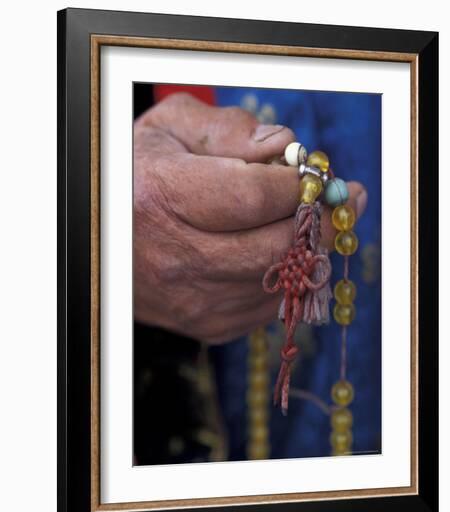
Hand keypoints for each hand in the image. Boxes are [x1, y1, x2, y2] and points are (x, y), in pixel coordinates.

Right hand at [134, 93, 366, 342]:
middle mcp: (176, 258)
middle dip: (321, 223)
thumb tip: (284, 148)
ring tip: (317, 223)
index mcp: (161, 198)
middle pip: (274, 248)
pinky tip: (284, 253)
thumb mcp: (171, 130)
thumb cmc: (143, 176)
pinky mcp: (208, 326)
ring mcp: (193, 300)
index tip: (318, 176)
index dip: (297, 188)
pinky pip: (271, 305)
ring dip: (311, 251)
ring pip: (280, 281)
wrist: (111, 241)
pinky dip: (290, 277)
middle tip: (344, 201)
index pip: (251, 198)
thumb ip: (228, 129)